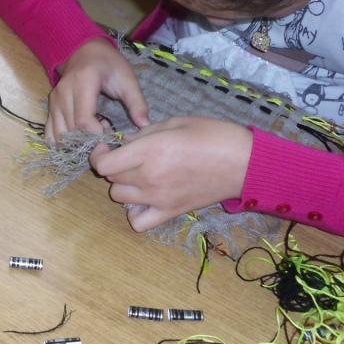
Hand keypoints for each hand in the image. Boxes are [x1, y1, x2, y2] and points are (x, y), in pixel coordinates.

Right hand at [47, 38, 149, 141]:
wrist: (85, 50)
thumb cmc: (109, 64)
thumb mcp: (127, 79)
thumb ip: (137, 102)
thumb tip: (144, 125)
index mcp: (83, 82)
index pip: (84, 120)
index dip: (97, 133)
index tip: (109, 132)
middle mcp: (63, 92)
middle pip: (72, 129)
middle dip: (89, 139)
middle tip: (103, 130)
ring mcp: (54, 100)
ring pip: (59, 134)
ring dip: (76, 142)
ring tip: (91, 131)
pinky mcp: (50, 106)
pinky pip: (50, 132)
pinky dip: (62, 141)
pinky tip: (77, 137)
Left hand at [90, 117, 253, 230]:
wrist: (245, 162)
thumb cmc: (213, 135)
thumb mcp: (175, 122)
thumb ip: (144, 133)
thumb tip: (126, 142)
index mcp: (150, 152)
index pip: (104, 165)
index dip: (99, 155)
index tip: (107, 147)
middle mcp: (149, 177)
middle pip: (111, 178)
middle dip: (114, 165)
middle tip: (128, 157)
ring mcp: (159, 198)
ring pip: (118, 198)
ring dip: (123, 186)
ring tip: (138, 176)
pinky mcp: (170, 212)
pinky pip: (138, 222)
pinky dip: (135, 213)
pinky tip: (143, 199)